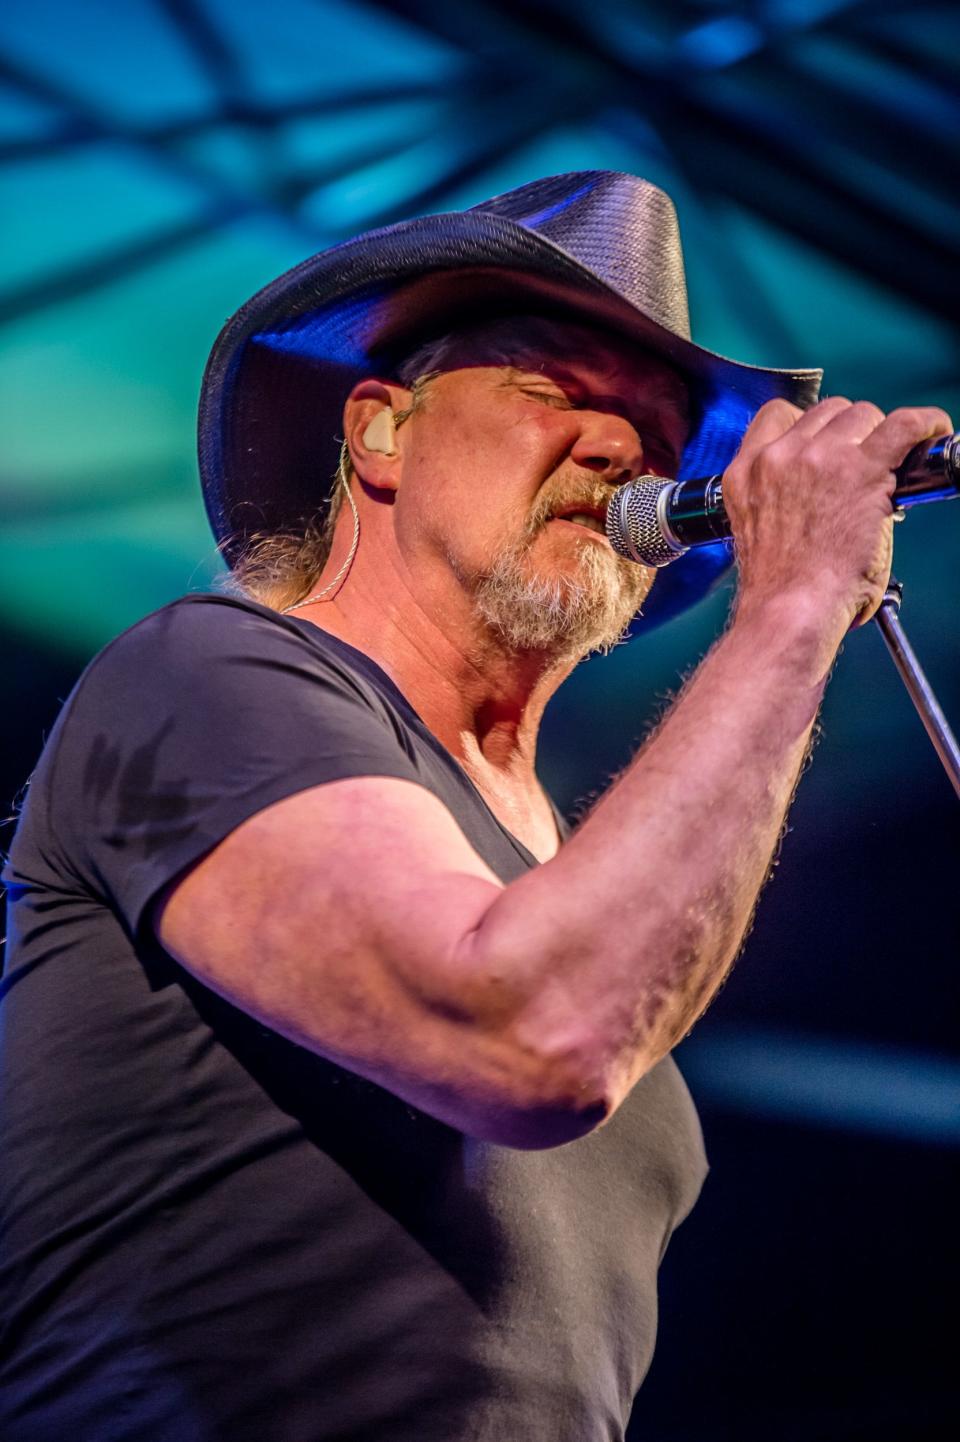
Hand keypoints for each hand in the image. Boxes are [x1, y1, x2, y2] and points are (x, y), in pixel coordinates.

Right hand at [724, 397, 952, 638]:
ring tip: (891, 465)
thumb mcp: (758, 529)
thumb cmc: (780, 590)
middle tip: (863, 466)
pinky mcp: (860, 469)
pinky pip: (904, 425)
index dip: (809, 425)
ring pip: (862, 415)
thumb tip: (817, 492)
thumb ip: (777, 496)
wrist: (790, 609)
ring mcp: (818, 458)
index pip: (778, 415)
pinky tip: (933, 430)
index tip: (826, 442)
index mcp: (745, 473)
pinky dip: (925, 423)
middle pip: (827, 412)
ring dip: (878, 435)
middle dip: (849, 434)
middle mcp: (778, 457)